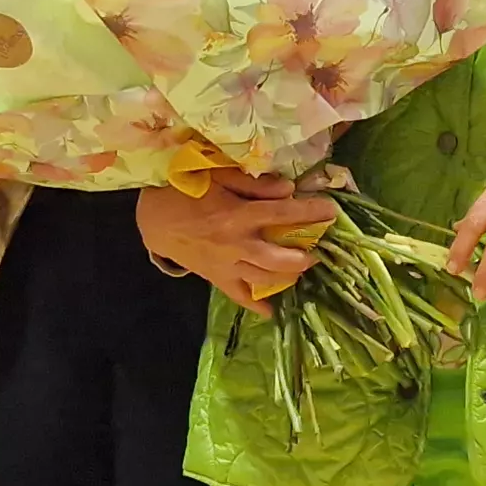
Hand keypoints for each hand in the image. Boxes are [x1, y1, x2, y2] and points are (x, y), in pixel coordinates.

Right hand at [136, 164, 336, 314]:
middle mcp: (236, 245)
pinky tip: (272, 310)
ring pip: (264, 278)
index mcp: (238, 216)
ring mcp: (226, 265)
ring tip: (302, 268)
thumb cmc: (186, 190)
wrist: (153, 219)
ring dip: (288, 275)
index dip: (310, 212)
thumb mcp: (218, 176)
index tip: (332, 211)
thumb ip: (254, 184)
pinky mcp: (216, 278)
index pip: (283, 214)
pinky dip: (256, 305)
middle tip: (318, 249)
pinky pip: (239, 296)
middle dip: (304, 255)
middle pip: (279, 257)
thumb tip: (288, 190)